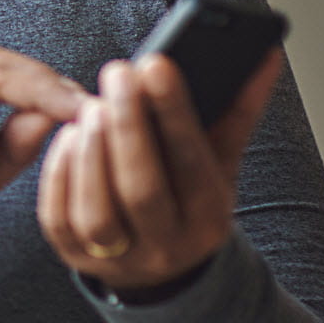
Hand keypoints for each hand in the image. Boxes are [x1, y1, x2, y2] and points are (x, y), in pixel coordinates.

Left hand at [37, 48, 283, 294]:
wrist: (164, 267)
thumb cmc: (190, 196)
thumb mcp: (220, 161)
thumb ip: (238, 109)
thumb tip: (265, 56)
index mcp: (209, 219)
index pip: (192, 164)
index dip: (173, 114)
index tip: (156, 64)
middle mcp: (166, 247)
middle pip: (143, 190)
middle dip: (129, 127)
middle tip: (117, 73)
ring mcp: (117, 259)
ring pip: (98, 214)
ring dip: (92, 155)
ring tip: (90, 106)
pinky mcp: (73, 256)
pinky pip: (59, 219)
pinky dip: (60, 176)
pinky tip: (67, 136)